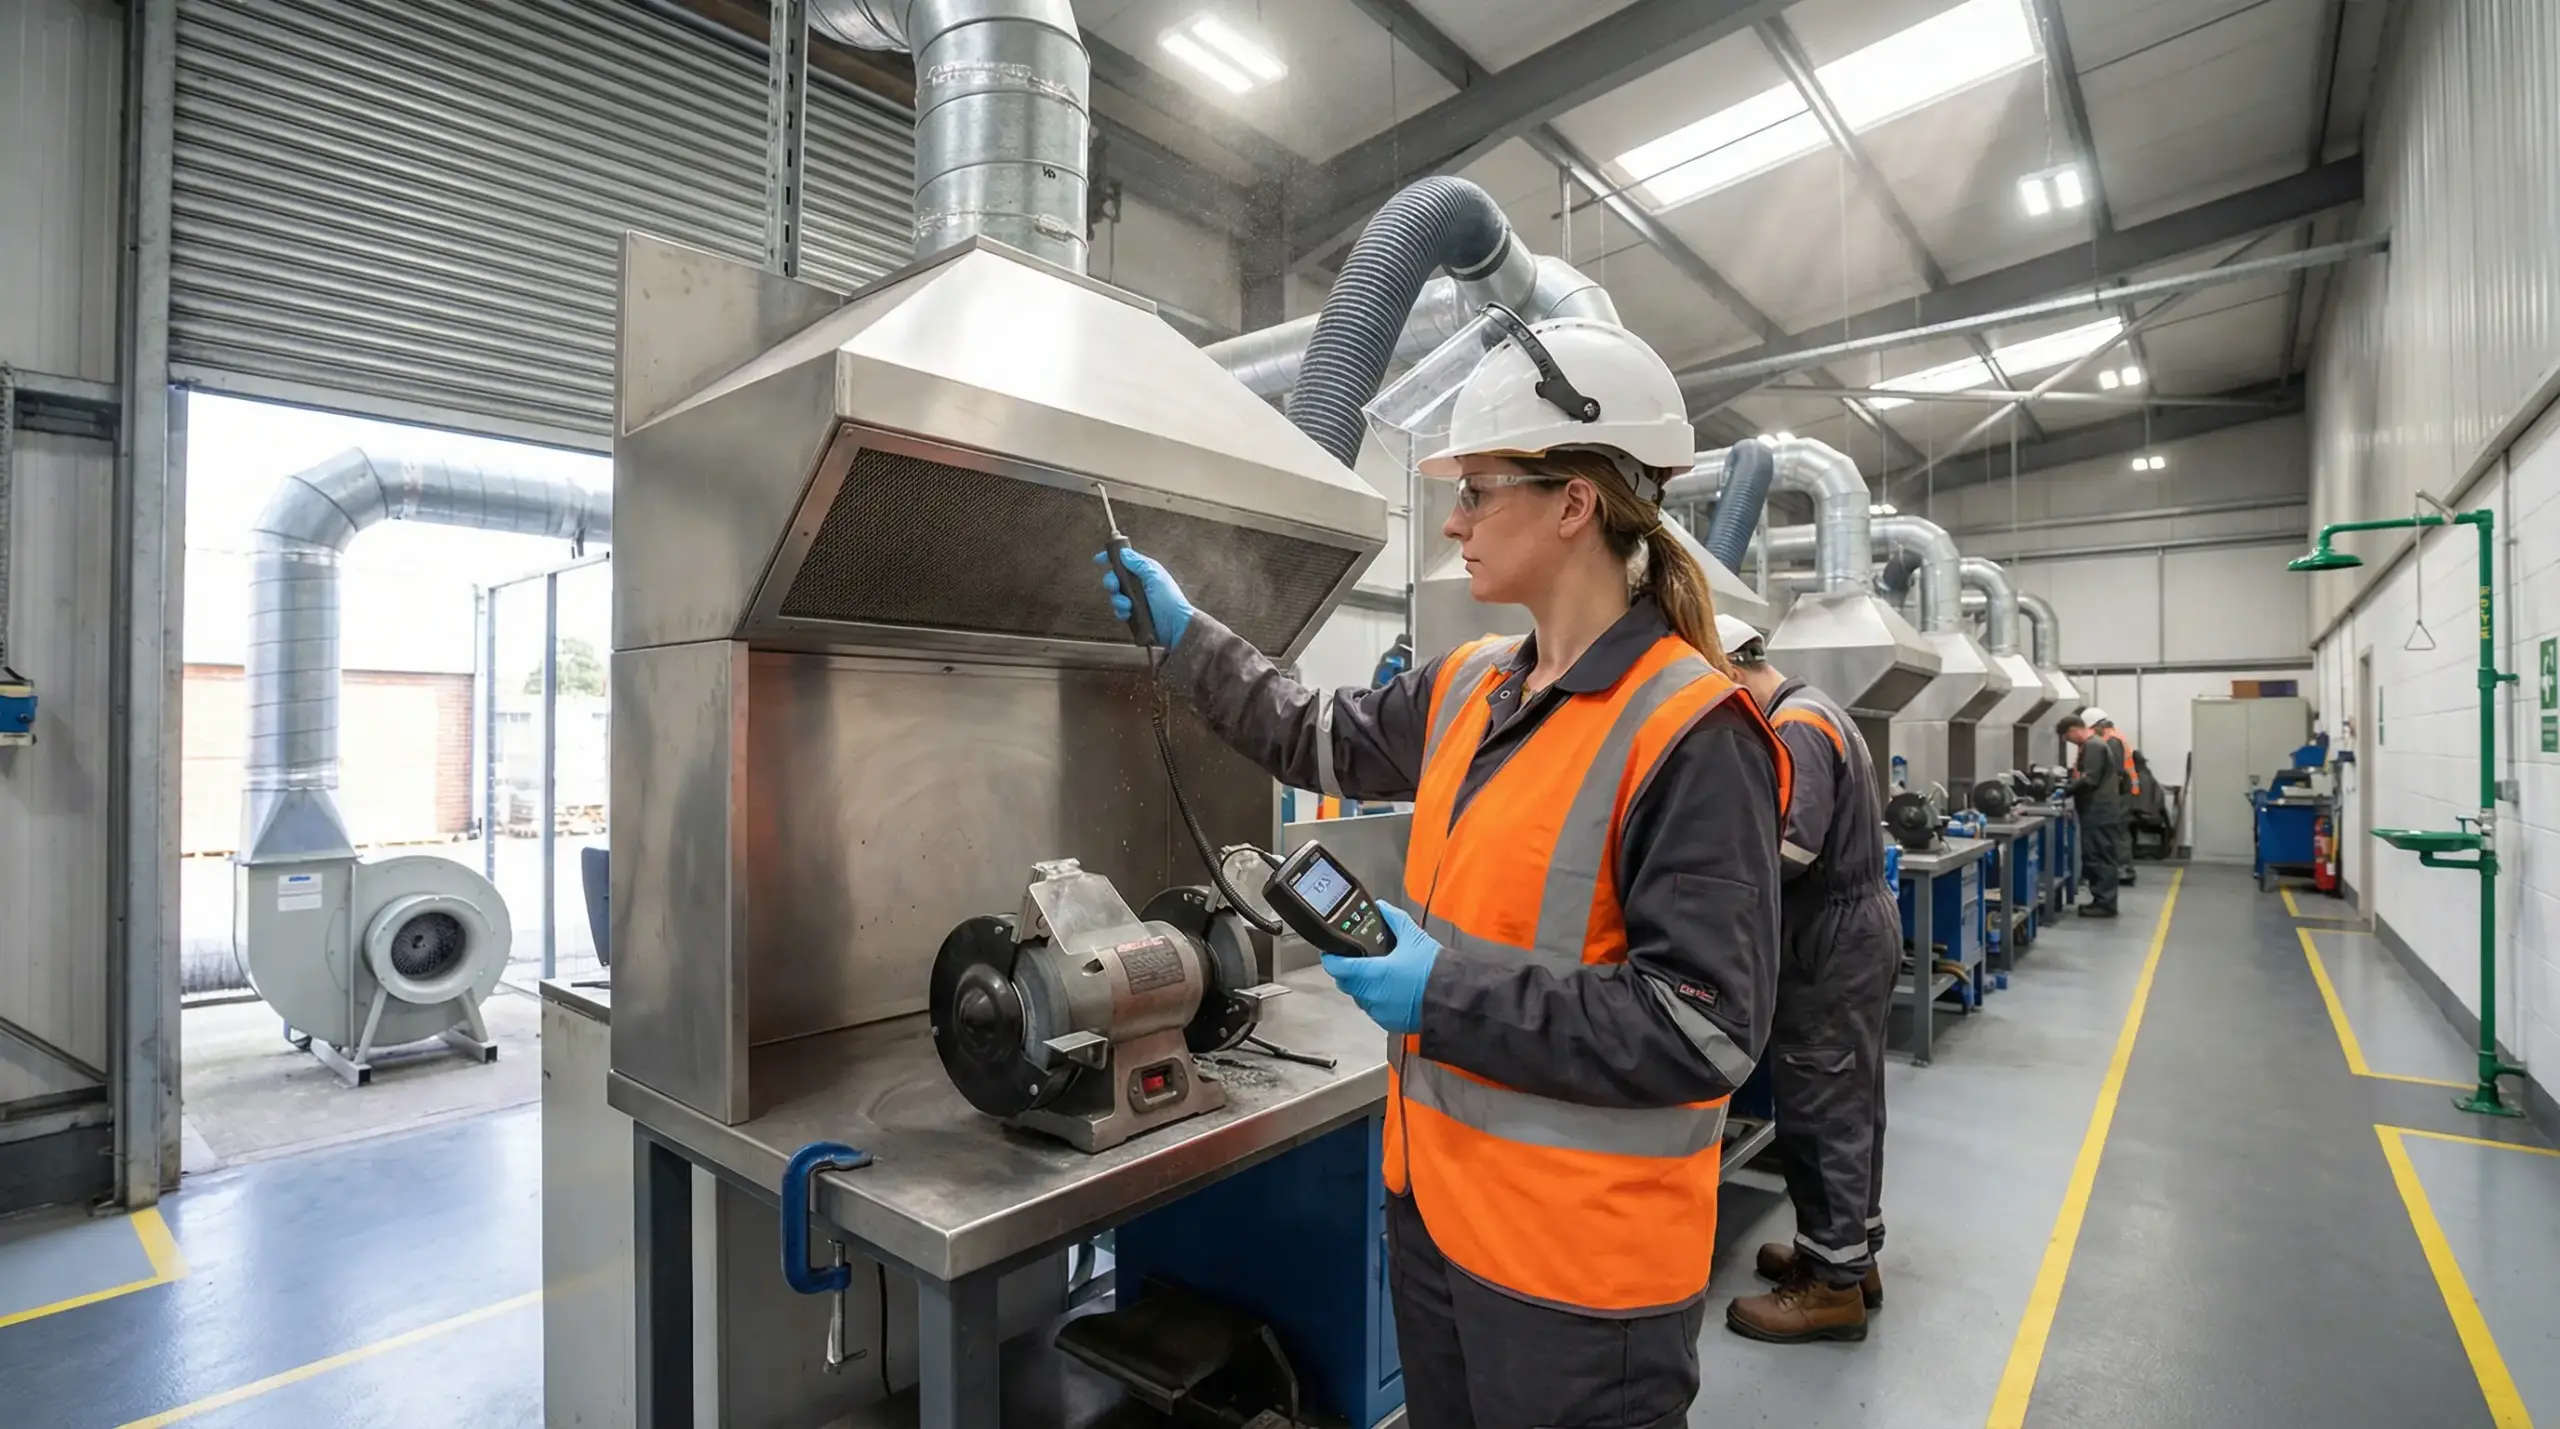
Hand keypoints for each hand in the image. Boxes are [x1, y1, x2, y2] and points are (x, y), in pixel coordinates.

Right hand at [1093, 546, 1194, 647]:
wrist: (1176, 626)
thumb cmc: (1170, 599)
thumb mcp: (1155, 576)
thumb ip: (1139, 563)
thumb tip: (1124, 553)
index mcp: (1144, 571)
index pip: (1124, 561)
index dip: (1110, 559)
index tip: (1099, 560)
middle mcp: (1138, 584)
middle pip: (1115, 578)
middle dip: (1111, 582)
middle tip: (1115, 587)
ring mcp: (1135, 600)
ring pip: (1115, 596)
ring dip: (1118, 600)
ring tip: (1128, 605)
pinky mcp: (1133, 614)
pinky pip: (1119, 611)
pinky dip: (1121, 612)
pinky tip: (1128, 614)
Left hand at [1320, 902, 1438, 1035]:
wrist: (1453, 998)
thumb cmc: (1433, 969)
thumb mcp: (1414, 937)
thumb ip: (1394, 919)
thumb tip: (1382, 907)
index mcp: (1372, 973)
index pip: (1337, 967)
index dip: (1331, 958)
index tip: (1332, 951)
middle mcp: (1371, 995)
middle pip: (1345, 983)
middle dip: (1347, 971)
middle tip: (1356, 959)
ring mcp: (1378, 1011)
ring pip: (1359, 997)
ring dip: (1362, 986)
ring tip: (1377, 974)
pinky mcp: (1388, 1022)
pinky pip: (1373, 1009)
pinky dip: (1376, 999)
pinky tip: (1391, 990)